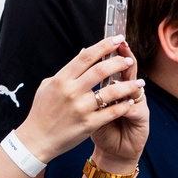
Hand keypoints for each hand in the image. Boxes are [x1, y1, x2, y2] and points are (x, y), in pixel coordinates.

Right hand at [14, 39, 145, 162]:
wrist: (37, 139)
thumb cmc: (41, 111)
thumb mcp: (48, 86)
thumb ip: (67, 70)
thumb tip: (85, 52)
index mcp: (61, 79)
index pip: (86, 56)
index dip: (104, 46)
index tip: (117, 39)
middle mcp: (71, 91)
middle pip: (101, 70)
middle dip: (119, 62)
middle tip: (129, 61)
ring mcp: (80, 108)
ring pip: (111, 92)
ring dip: (128, 85)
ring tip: (140, 82)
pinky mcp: (88, 124)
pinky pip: (112, 112)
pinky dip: (124, 105)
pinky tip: (131, 101)